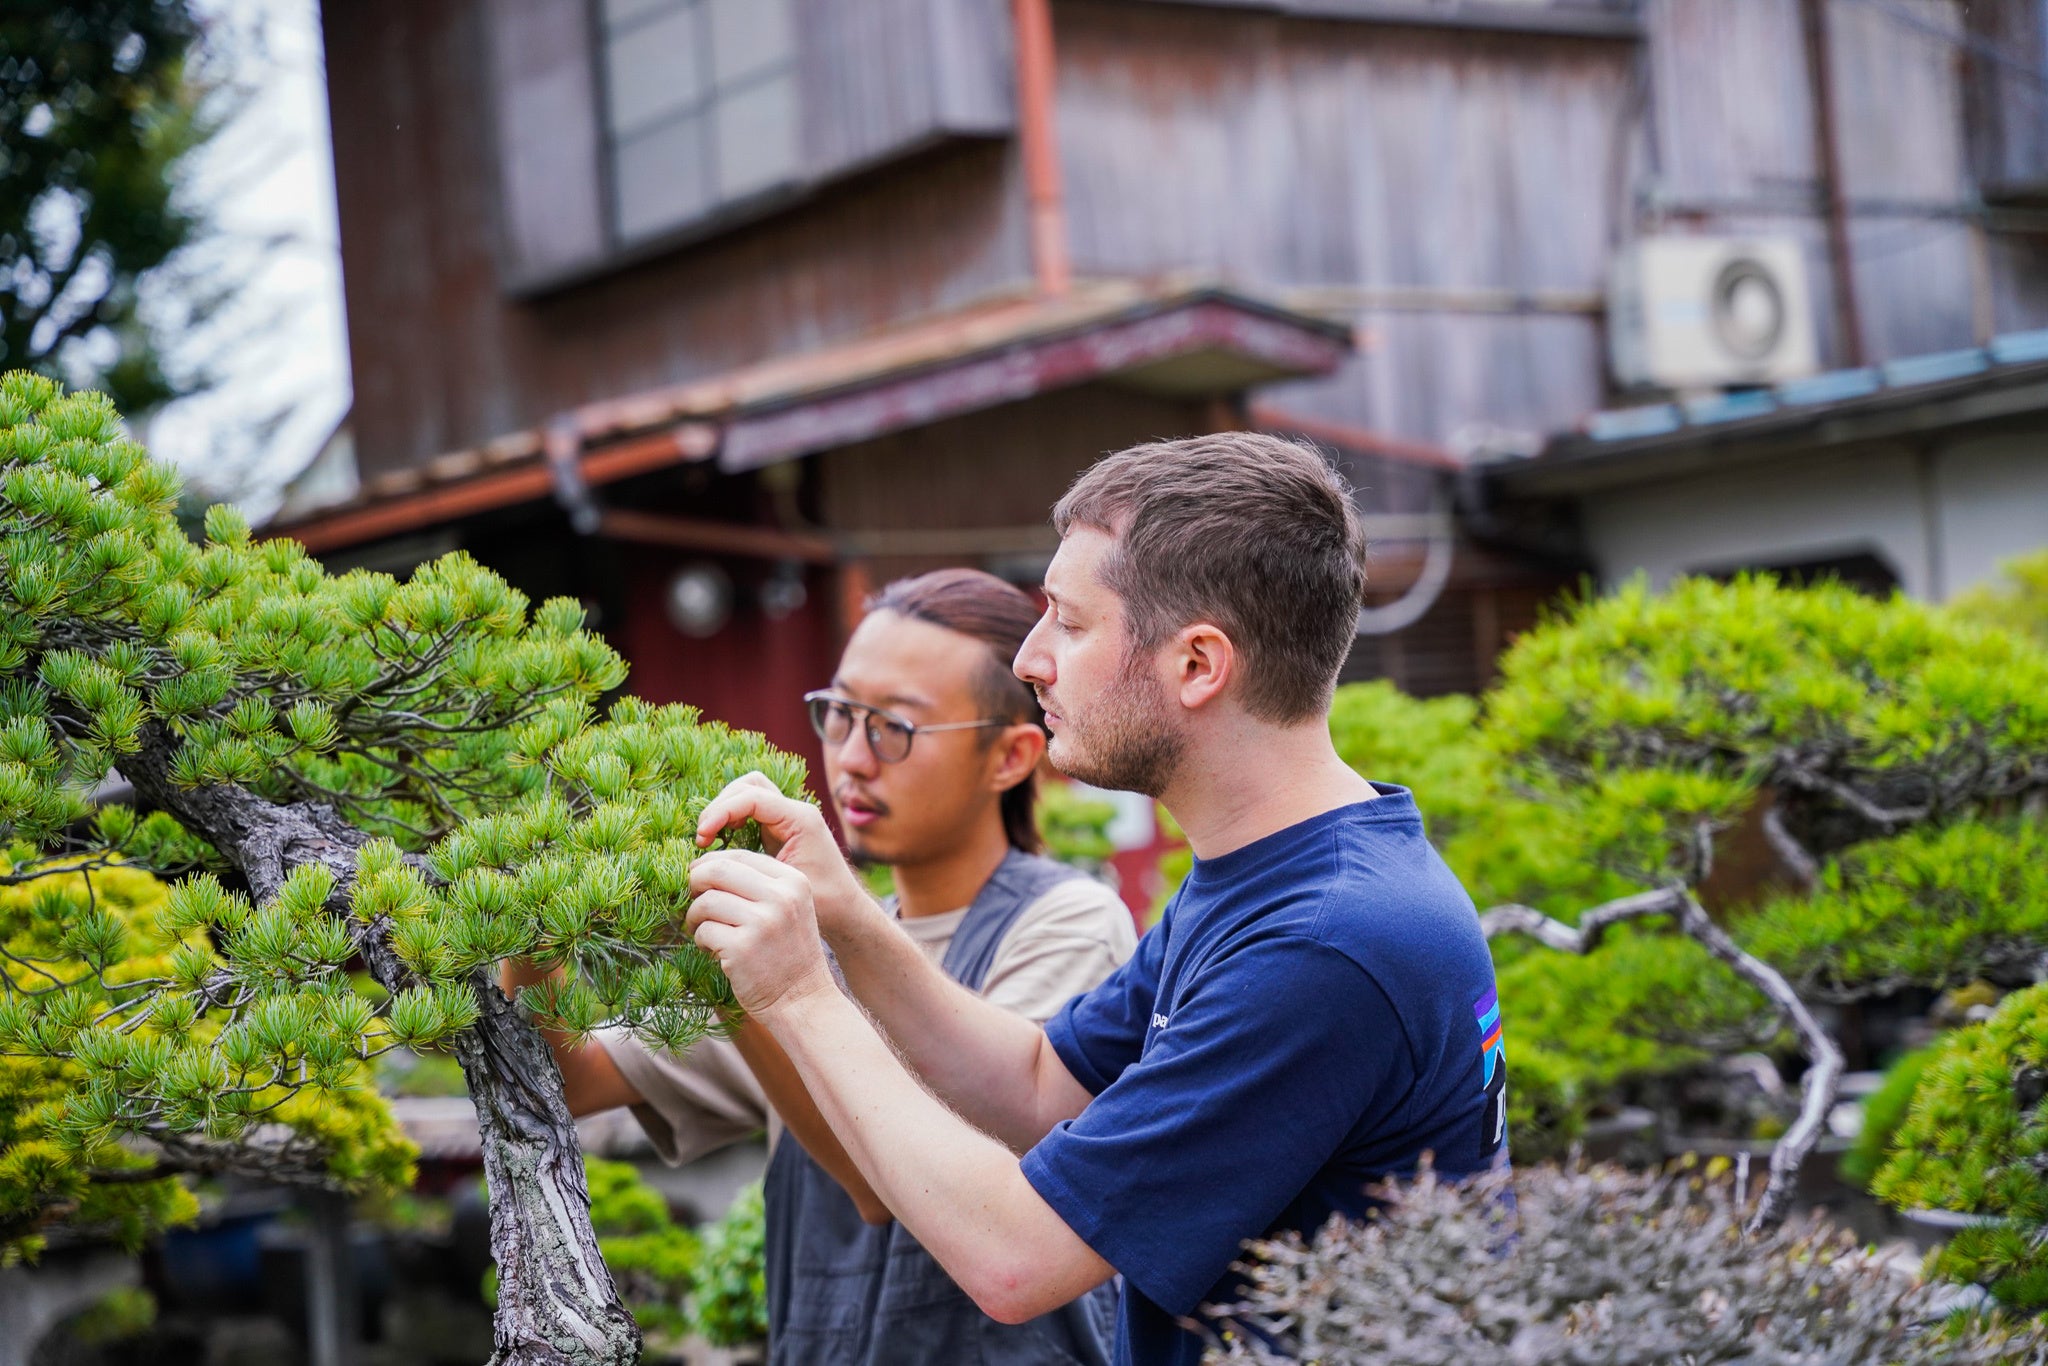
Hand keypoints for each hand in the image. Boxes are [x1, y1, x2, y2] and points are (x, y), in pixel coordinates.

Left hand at [687, 849, 837, 1018]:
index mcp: (793, 881)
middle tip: (692, 898)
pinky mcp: (742, 948)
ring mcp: (762, 922)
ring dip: (695, 917)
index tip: (699, 877)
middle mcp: (780, 897)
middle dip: (695, 882)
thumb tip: (705, 866)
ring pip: (706, 901)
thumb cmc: (787, 953)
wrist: (803, 999)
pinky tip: (713, 951)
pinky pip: (703, 931)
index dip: (711, 863)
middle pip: (718, 870)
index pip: (739, 856)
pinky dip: (701, 941)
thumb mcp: (788, 908)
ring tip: (704, 931)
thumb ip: (758, 885)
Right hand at [696, 772, 877, 939]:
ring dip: (725, 810)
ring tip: (710, 837)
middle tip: (704, 836)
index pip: (752, 797)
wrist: (845, 911)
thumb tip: (709, 861)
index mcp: (801, 819)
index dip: (721, 812)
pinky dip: (732, 819)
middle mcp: (796, 812)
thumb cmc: (822, 903)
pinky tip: (722, 841)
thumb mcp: (785, 886)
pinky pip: (751, 810)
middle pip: (748, 785)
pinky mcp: (781, 828)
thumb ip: (752, 869)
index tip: (702, 837)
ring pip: (748, 793)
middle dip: (721, 805)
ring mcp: (789, 818)